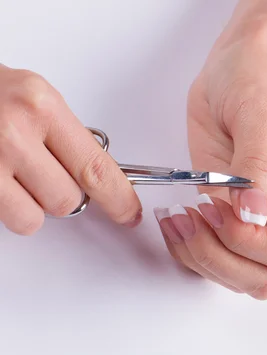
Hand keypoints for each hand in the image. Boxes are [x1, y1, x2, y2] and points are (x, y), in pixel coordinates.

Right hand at [0, 64, 142, 234]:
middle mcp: (13, 132)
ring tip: (14, 174)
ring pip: (34, 218)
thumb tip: (95, 175)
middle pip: (68, 200)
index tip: (128, 213)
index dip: (118, 198)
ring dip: (31, 205)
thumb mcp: (33, 98)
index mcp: (40, 106)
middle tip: (43, 172)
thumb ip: (64, 135)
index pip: (96, 167)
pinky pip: (5, 218)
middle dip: (62, 194)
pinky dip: (6, 208)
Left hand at [153, 35, 266, 298]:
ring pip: (238, 275)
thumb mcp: (256, 112)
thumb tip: (252, 215)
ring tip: (176, 218)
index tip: (216, 209)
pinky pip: (213, 256)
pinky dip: (189, 251)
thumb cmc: (253, 80)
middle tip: (191, 219)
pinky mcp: (228, 215)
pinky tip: (174, 221)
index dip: (249, 244)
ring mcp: (257, 219)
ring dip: (202, 257)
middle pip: (265, 276)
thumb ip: (255, 166)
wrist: (234, 67)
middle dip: (222, 259)